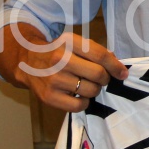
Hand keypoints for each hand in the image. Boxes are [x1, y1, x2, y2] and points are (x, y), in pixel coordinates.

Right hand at [0, 24, 127, 112]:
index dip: (116, 66)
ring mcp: (54, 79)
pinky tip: (77, 95)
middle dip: (105, 79)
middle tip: (100, 79)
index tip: (122, 74)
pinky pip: (79, 106)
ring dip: (94, 90)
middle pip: (98, 74)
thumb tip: (117, 66)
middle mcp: (60, 59)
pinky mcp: (49, 97)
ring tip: (85, 85)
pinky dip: (84, 102)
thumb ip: (95, 51)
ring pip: (91, 91)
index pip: (100, 55)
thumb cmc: (57, 52)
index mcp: (69, 42)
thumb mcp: (73, 43)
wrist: (26, 61)